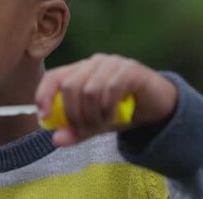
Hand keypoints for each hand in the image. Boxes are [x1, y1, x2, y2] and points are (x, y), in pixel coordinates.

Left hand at [35, 53, 176, 146]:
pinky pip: (111, 89)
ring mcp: (112, 63)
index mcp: (79, 71)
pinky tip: (113, 117)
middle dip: (74, 114)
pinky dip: (108, 109)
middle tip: (84, 130)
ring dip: (93, 115)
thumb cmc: (122, 112)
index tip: (45, 118)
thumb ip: (77, 130)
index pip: (53, 77)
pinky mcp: (130, 69)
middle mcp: (94, 63)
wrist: (158, 108)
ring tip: (102, 125)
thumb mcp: (96, 124)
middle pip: (69, 86)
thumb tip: (56, 140)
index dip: (44, 96)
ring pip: (89, 90)